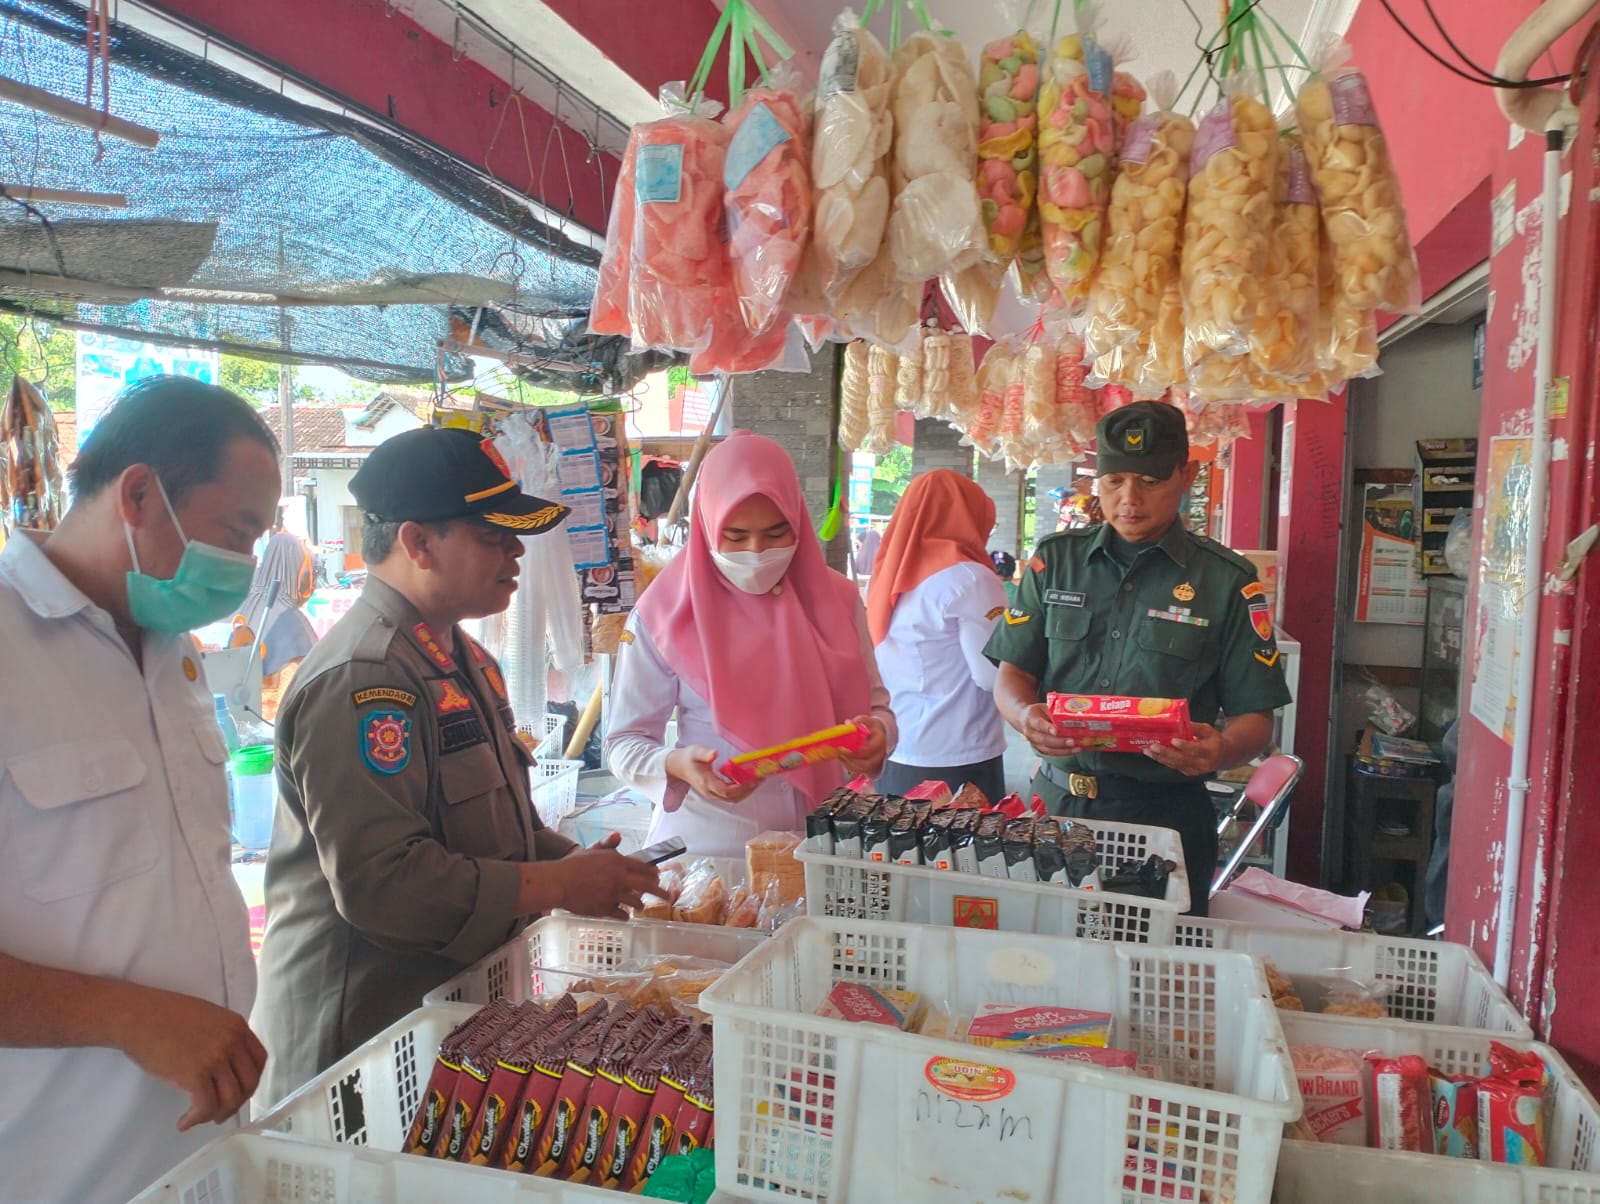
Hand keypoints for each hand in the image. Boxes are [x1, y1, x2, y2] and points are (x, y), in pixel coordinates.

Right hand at [113, 985, 267, 1131]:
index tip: (239, 1092)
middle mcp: (232, 1041)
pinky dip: (197, 1119)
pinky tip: (184, 1122)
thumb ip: (222, 1038)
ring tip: (200, 1117)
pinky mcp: (195, 1073)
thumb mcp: (207, 1019)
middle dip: (236, 1103)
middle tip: (219, 1112)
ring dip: (216, 1114)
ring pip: (230, 1099)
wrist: (137, 1016)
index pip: (259, 1060)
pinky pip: (206, 1106)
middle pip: (249, 1083)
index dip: (251, 1081)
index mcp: (237, 1026)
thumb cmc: (164, 1017)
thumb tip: (226, 1068)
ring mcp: (216, 1057)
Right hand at [554, 843, 660, 918]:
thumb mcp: (591, 850)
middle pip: (647, 886)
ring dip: (639, 904)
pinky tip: (625, 915)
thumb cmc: (573, 865)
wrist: (558, 882)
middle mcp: (619, 878)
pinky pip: (622, 914)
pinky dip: (624, 915)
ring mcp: (613, 895)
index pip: (642, 867)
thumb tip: (618, 836)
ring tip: (641, 906)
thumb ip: (607, 844)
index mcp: (617, 862)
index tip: (659, 875)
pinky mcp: (605, 909)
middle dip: (660, 891)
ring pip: (635, 902)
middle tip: (668, 896)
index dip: (652, 872)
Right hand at [666, 746, 760, 803]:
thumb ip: (705, 753)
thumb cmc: (688, 758)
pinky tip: (750, 779)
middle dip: (749, 789)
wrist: (679, 766)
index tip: (753, 780)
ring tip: (759, 779)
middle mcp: (711, 791)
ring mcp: (713, 793)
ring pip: (734, 798)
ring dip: (747, 791)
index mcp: (706, 782)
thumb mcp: (695, 751)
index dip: (741, 788)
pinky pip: (732, 795)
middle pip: (733, 797)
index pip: (727, 791)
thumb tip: (715, 754)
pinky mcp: (716, 792)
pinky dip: (743, 789)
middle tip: (761, 778)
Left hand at [836, 715, 887, 777]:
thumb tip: (849, 723)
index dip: (854, 751)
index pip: (868, 750)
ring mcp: (875, 762)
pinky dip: (848, 765)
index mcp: (880, 741)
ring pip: (860, 769)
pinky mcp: (868, 766)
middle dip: (849, 760)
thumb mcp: (866, 720)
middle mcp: (880, 754)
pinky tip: (841, 758)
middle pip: (865, 763)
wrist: (877, 734)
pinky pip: (857, 770)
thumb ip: (858, 721)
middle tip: (838, 752)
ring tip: (838, 754)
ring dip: (847, 763)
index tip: (842, 748)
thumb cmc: (871, 727)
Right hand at [1014, 702, 1077, 758]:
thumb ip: (1054, 713)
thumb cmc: (1036, 712)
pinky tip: (1073, 751)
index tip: (1056, 731)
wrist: (1024, 719)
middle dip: (1059, 742)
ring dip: (1064, 750)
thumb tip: (1071, 717)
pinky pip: (1051, 753)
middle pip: (1044, 739)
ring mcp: (1034, 742)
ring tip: (1077, 748)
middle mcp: (1030, 732)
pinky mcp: (1039, 749)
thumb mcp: (1044, 707)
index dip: (1047, 728)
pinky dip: (1063, 753)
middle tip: (1072, 741)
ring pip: (1048, 749)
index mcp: (1030, 719)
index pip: (1039, 724)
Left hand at [1143, 721, 1223, 776]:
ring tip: (1148, 751)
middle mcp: (1202, 764)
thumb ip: (1196, 727)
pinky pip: (1175, 767)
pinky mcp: (1189, 772)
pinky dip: (1163, 760)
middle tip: (1153, 746)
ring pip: (1176, 764)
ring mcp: (1195, 770)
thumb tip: (1181, 722)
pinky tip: (1153, 755)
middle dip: (1166, 753)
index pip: (1196, 750)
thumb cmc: (1215, 741)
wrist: (1225, 757)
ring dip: (1160, 758)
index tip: (1173, 740)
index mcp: (1210, 752)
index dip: (1184, 746)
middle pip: (1182, 759)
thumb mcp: (1209, 730)